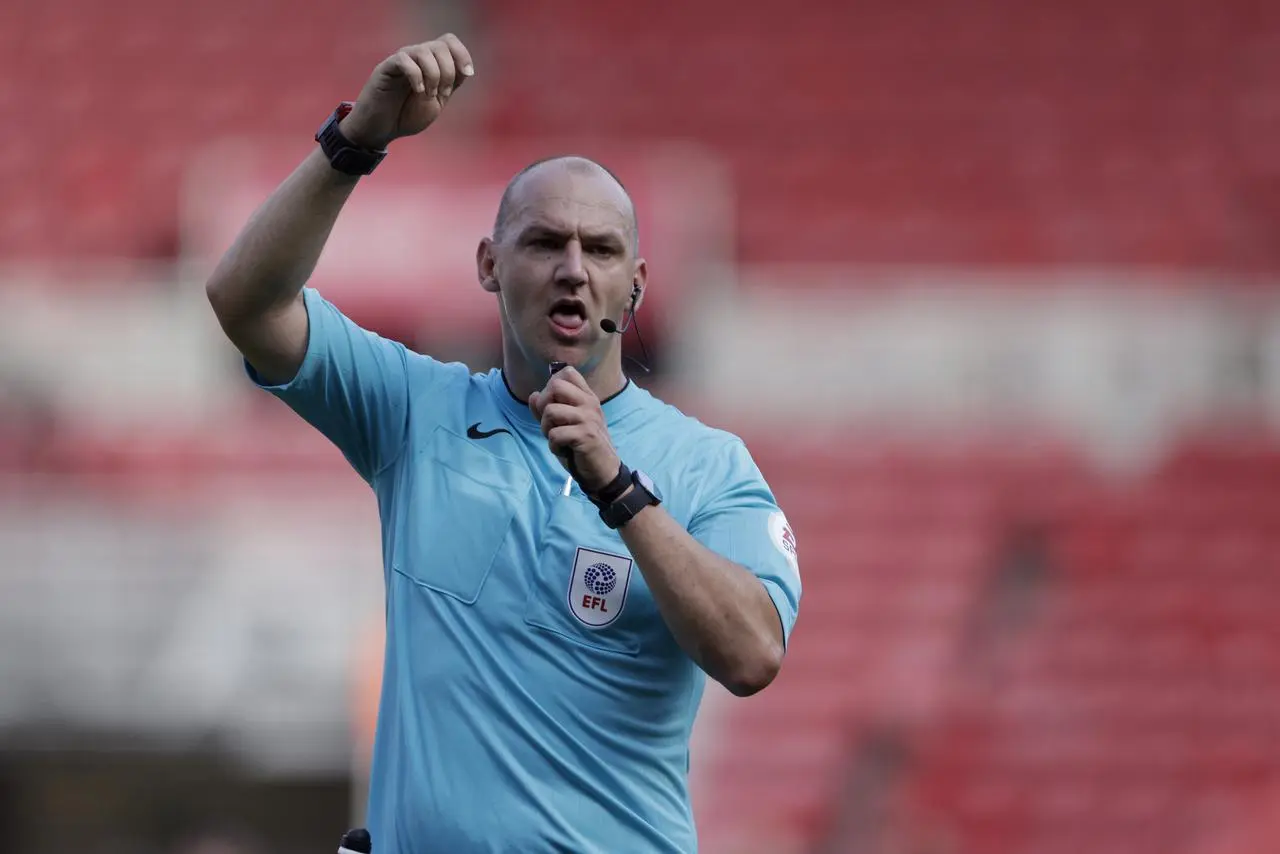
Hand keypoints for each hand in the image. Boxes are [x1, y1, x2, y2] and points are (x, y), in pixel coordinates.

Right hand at [340, 34, 473, 150]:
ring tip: (428, 95)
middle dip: (448, 72)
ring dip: (433, 75)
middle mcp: (417, 57)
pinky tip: (418, 90)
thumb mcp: (437, 102)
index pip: (449, 41)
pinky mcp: (386, 67)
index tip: (467, 74)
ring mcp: (401, 60)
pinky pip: (404, 59)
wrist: (382, 128)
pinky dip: (416, 75)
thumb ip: (451, 84)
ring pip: (424, 51)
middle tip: (441, 93)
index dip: (462, 54)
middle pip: (440, 46)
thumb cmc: (406, 115)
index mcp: (431, 63)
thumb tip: (465, 68)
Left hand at [529, 367, 621, 493]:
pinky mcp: (586, 435)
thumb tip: (533, 395)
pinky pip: (555, 434)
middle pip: (556, 386)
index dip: (551, 386)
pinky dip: (553, 446)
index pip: (567, 372)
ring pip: (550, 411)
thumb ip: (547, 409)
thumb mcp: (563, 424)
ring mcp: (589, 418)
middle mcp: (589, 403)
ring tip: (557, 438)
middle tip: (550, 422)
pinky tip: (563, 450)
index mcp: (586, 397)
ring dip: (546, 429)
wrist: (602, 471)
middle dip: (543, 405)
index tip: (554, 405)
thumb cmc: (581, 446)